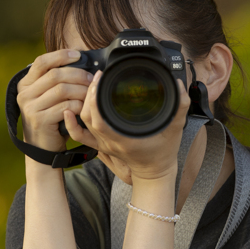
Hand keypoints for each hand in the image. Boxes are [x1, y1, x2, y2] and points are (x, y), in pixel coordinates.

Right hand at [16, 49, 93, 151]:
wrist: (43, 146)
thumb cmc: (51, 118)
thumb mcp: (47, 97)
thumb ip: (55, 81)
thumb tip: (79, 62)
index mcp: (25, 84)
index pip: (41, 62)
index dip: (61, 55)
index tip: (78, 55)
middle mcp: (25, 94)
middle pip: (56, 75)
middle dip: (78, 75)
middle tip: (92, 80)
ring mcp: (30, 107)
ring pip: (62, 90)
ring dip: (81, 90)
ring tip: (91, 94)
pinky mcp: (40, 120)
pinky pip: (66, 107)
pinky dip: (79, 106)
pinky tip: (85, 108)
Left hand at [63, 71, 191, 182]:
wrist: (155, 173)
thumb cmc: (164, 153)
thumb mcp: (176, 130)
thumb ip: (180, 108)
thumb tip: (180, 87)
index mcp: (124, 139)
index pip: (100, 118)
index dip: (95, 98)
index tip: (101, 79)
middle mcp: (110, 142)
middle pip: (88, 117)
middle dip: (89, 93)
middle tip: (98, 76)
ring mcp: (104, 144)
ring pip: (83, 123)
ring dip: (82, 102)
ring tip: (91, 85)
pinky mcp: (102, 144)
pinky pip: (80, 134)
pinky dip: (71, 123)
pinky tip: (69, 110)